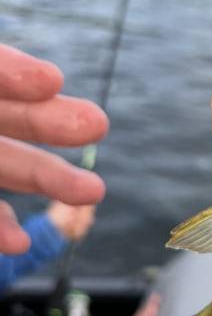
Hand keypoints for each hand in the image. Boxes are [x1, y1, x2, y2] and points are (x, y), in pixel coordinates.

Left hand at [0, 45, 108, 254]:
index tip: (49, 81)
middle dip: (53, 123)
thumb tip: (45, 81)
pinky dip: (0, 227)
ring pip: (6, 166)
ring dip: (49, 179)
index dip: (14, 73)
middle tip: (97, 126)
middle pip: (10, 116)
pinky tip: (19, 242)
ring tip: (93, 192)